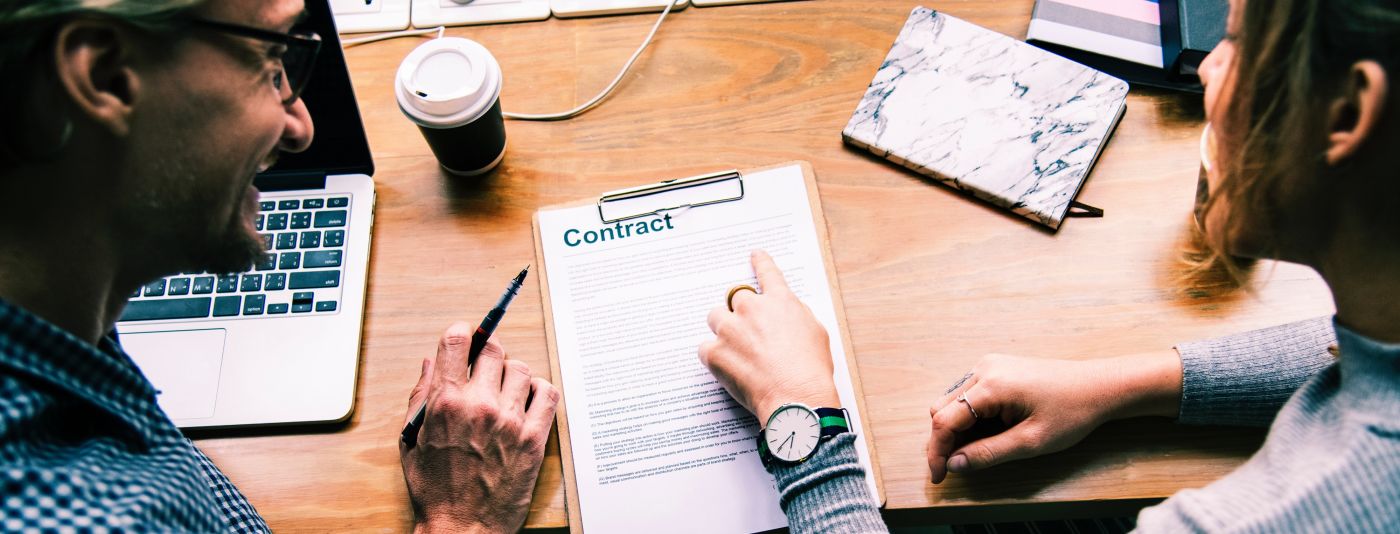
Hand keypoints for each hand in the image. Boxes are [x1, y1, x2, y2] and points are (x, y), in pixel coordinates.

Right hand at [400, 324, 559, 533]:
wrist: (462, 529)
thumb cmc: (434, 489)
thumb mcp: (411, 440)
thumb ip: (420, 396)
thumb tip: (430, 362)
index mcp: (446, 403)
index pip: (458, 342)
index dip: (463, 333)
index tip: (466, 337)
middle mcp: (480, 406)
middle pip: (494, 350)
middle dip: (487, 354)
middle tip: (485, 369)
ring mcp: (510, 421)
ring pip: (521, 369)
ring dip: (512, 375)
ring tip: (504, 393)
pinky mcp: (534, 438)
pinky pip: (548, 394)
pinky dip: (539, 391)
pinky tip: (527, 402)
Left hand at [699, 250, 839, 423]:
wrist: (796, 398)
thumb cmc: (810, 370)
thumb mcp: (816, 333)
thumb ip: (797, 316)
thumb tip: (786, 314)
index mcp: (780, 301)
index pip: (768, 273)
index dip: (761, 262)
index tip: (755, 254)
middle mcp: (752, 309)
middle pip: (734, 297)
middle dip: (739, 312)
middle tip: (746, 333)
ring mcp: (730, 329)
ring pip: (715, 318)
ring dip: (723, 330)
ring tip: (735, 351)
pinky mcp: (714, 352)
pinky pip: (705, 348)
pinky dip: (713, 356)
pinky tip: (727, 369)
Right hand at [927, 351, 1181, 482]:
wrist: (1099, 386)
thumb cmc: (1072, 412)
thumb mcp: (1031, 442)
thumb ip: (989, 453)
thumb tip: (954, 465)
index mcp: (991, 385)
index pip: (945, 420)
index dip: (937, 451)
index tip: (940, 477)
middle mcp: (984, 369)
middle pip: (942, 409)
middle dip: (943, 441)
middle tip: (954, 469)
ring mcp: (989, 365)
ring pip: (952, 401)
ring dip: (955, 429)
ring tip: (973, 452)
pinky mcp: (996, 368)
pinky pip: (968, 394)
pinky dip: (968, 416)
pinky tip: (984, 433)